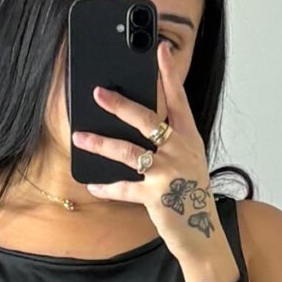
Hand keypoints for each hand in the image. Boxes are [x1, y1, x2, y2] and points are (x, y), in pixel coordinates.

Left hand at [70, 38, 224, 265]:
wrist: (202, 232)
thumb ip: (169, 139)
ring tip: (79, 136)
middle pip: (147, 120)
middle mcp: (180, 151)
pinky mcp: (156, 196)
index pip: (179, 99)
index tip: (160, 49)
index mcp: (188, 138)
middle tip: (98, 92)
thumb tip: (137, 119)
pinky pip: (124, 188)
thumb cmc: (190, 192)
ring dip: (100, 143)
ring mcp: (168, 173)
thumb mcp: (187, 159)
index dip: (169, 73)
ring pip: (128, 151)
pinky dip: (106, 187)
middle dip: (120, 104)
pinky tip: (91, 184)